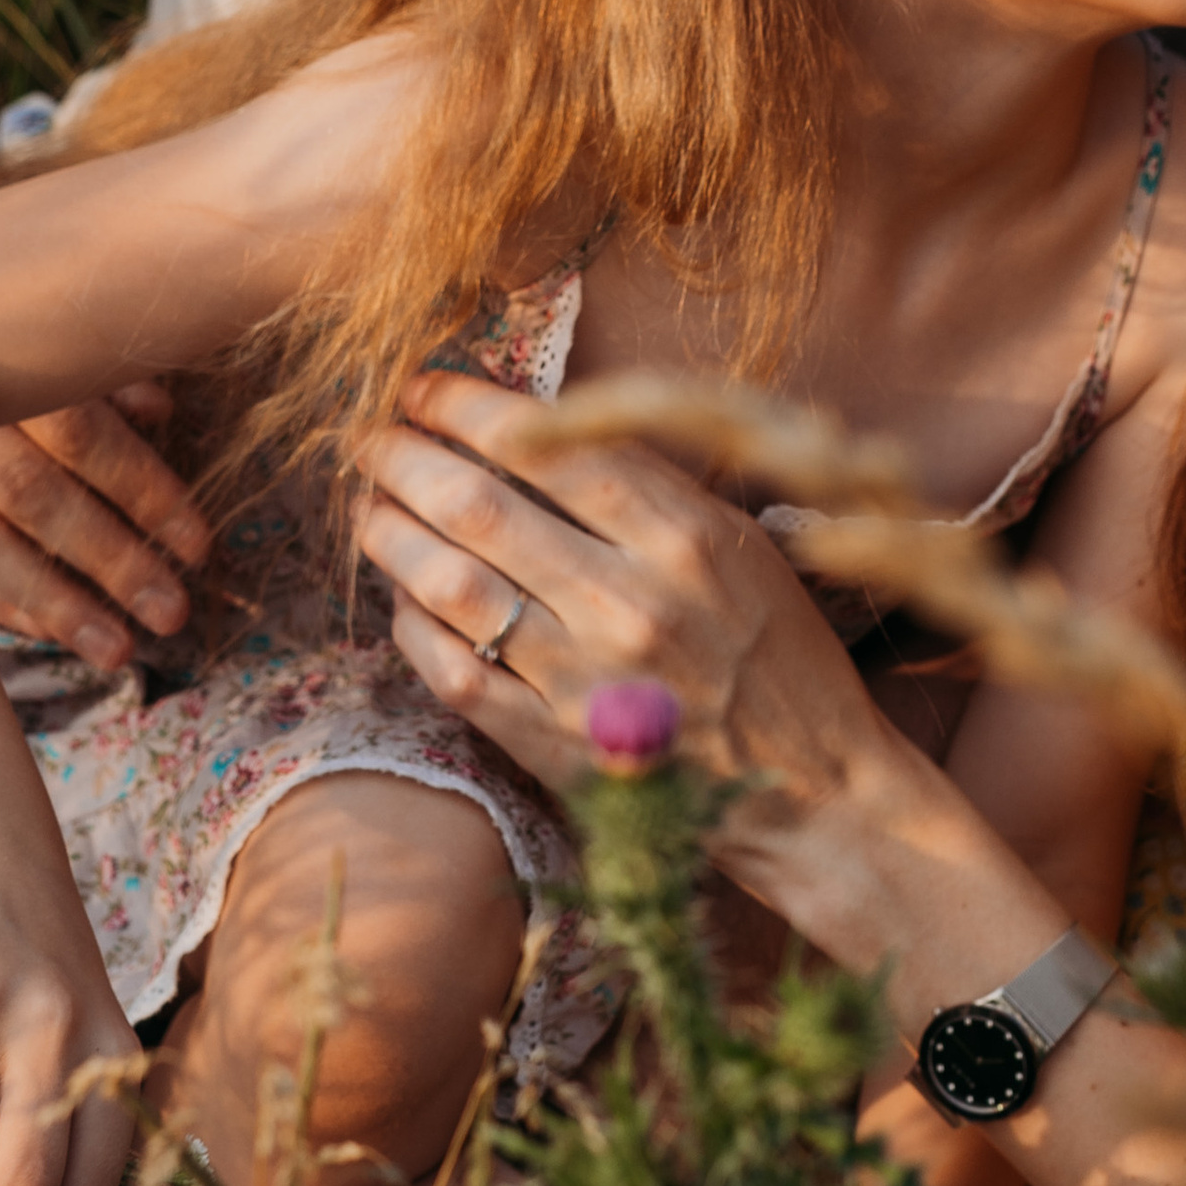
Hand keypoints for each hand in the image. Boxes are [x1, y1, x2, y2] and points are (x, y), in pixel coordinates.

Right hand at [0, 378, 208, 668]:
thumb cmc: (10, 359)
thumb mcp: (63, 351)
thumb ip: (109, 379)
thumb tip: (158, 412)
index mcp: (5, 372)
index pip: (82, 434)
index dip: (143, 490)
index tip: (197, 548)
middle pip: (36, 496)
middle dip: (112, 560)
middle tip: (172, 614)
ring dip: (60, 606)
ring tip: (121, 651)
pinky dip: (8, 607)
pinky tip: (59, 636)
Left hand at [349, 370, 896, 888]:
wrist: (816, 796)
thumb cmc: (781, 656)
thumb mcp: (744, 546)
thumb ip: (652, 486)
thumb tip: (542, 423)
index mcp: (686, 540)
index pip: (552, 449)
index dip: (469, 409)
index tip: (425, 388)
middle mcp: (630, 604)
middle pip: (480, 507)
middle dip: (406, 458)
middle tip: (371, 435)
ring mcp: (584, 681)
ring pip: (449, 585)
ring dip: (390, 533)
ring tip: (368, 502)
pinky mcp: (552, 748)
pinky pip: (451, 673)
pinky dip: (413, 625)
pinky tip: (404, 594)